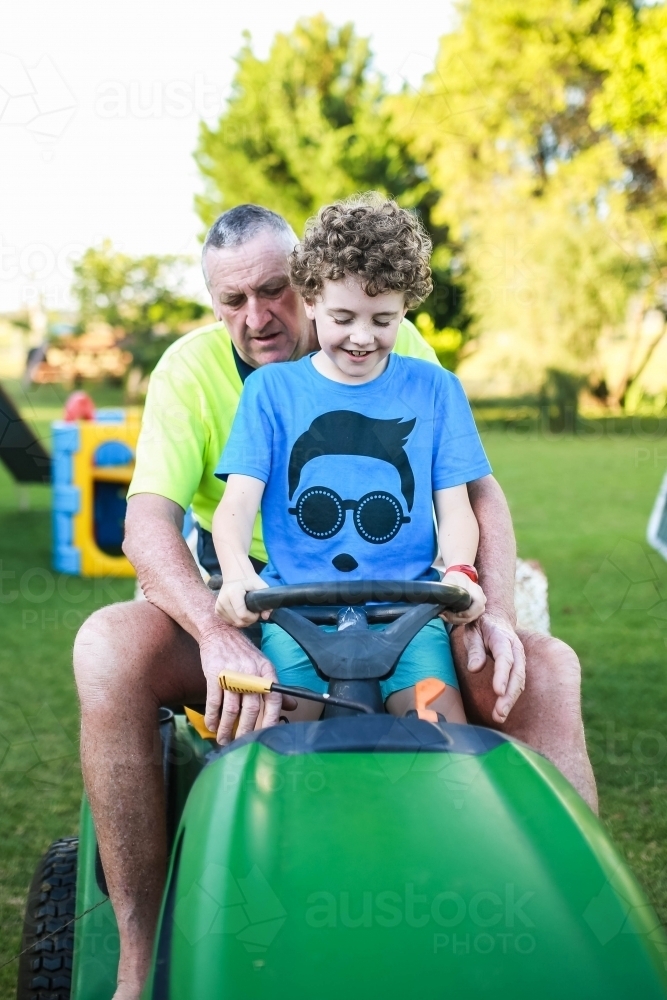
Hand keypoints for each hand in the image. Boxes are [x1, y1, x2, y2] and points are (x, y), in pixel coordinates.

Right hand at [199, 621, 283, 744]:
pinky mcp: (214, 674)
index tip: (266, 736)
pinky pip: (214, 702)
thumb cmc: (243, 653)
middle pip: (251, 709)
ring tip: (224, 739)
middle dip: (245, 730)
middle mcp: (251, 673)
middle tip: (241, 743)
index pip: (273, 700)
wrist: (220, 632)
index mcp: (267, 671)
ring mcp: (232, 674)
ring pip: (231, 709)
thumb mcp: (263, 666)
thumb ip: (275, 688)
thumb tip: (293, 706)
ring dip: (226, 728)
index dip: (271, 720)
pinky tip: (212, 726)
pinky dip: (212, 717)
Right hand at [215, 574, 269, 626]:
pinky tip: (240, 613)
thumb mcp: (260, 586)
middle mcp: (223, 600)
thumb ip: (266, 602)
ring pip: (233, 623)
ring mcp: (218, 606)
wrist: (234, 573)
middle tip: (254, 612)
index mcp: (233, 593)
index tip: (257, 611)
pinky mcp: (217, 610)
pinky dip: (236, 620)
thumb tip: (266, 617)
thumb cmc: (248, 580)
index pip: (242, 614)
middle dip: (249, 620)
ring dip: (243, 621)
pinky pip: (228, 622)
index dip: (253, 617)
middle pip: (238, 621)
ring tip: (247, 611)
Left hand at [441, 571, 485, 624]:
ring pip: (468, 619)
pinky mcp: (475, 609)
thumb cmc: (457, 578)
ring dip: (455, 620)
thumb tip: (440, 604)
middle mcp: (482, 603)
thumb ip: (448, 593)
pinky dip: (458, 618)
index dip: (457, 616)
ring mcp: (480, 607)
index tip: (445, 613)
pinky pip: (468, 617)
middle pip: (469, 618)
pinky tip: (448, 615)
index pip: (470, 613)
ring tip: (443, 615)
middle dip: (454, 619)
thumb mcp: (451, 583)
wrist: (461, 574)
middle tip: (442, 614)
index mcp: (479, 597)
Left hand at [462, 611, 525, 723]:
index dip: (502, 675)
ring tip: (499, 716)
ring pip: (519, 681)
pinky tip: (502, 710)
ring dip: (511, 700)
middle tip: (499, 713)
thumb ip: (474, 649)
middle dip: (509, 695)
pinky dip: (511, 697)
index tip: (498, 692)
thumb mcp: (472, 631)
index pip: (504, 658)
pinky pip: (517, 683)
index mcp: (503, 638)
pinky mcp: (517, 667)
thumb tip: (474, 669)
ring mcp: (519, 658)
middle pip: (516, 673)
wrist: (496, 617)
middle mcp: (515, 649)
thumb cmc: (481, 625)